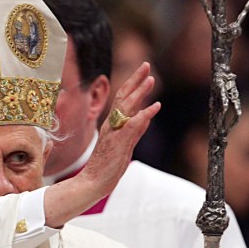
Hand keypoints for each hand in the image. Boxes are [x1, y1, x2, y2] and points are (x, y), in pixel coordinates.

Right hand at [80, 62, 159, 196]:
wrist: (93, 182)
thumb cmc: (107, 166)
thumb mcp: (125, 145)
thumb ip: (135, 131)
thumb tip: (146, 118)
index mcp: (112, 124)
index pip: (122, 99)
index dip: (133, 84)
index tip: (144, 73)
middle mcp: (112, 124)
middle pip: (123, 96)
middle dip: (135, 80)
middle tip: (146, 65)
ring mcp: (114, 132)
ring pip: (127, 106)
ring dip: (139, 92)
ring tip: (151, 79)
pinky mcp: (119, 142)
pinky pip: (133, 124)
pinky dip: (145, 114)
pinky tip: (155, 106)